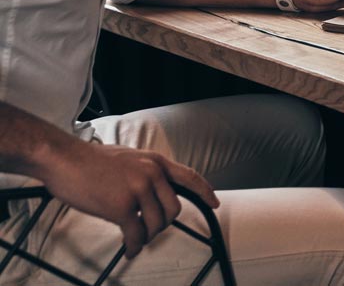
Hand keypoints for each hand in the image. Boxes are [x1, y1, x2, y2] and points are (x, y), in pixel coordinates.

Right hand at [39, 139, 216, 258]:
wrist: (64, 158)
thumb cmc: (90, 161)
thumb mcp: (129, 158)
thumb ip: (145, 172)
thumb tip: (153, 194)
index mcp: (156, 161)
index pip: (189, 177)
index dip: (205, 192)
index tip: (215, 204)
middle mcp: (152, 174)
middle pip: (173, 210)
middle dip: (162, 225)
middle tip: (148, 230)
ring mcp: (139, 189)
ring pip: (156, 224)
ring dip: (146, 237)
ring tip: (135, 239)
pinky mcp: (122, 206)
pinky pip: (135, 234)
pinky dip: (134, 246)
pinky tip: (129, 249)